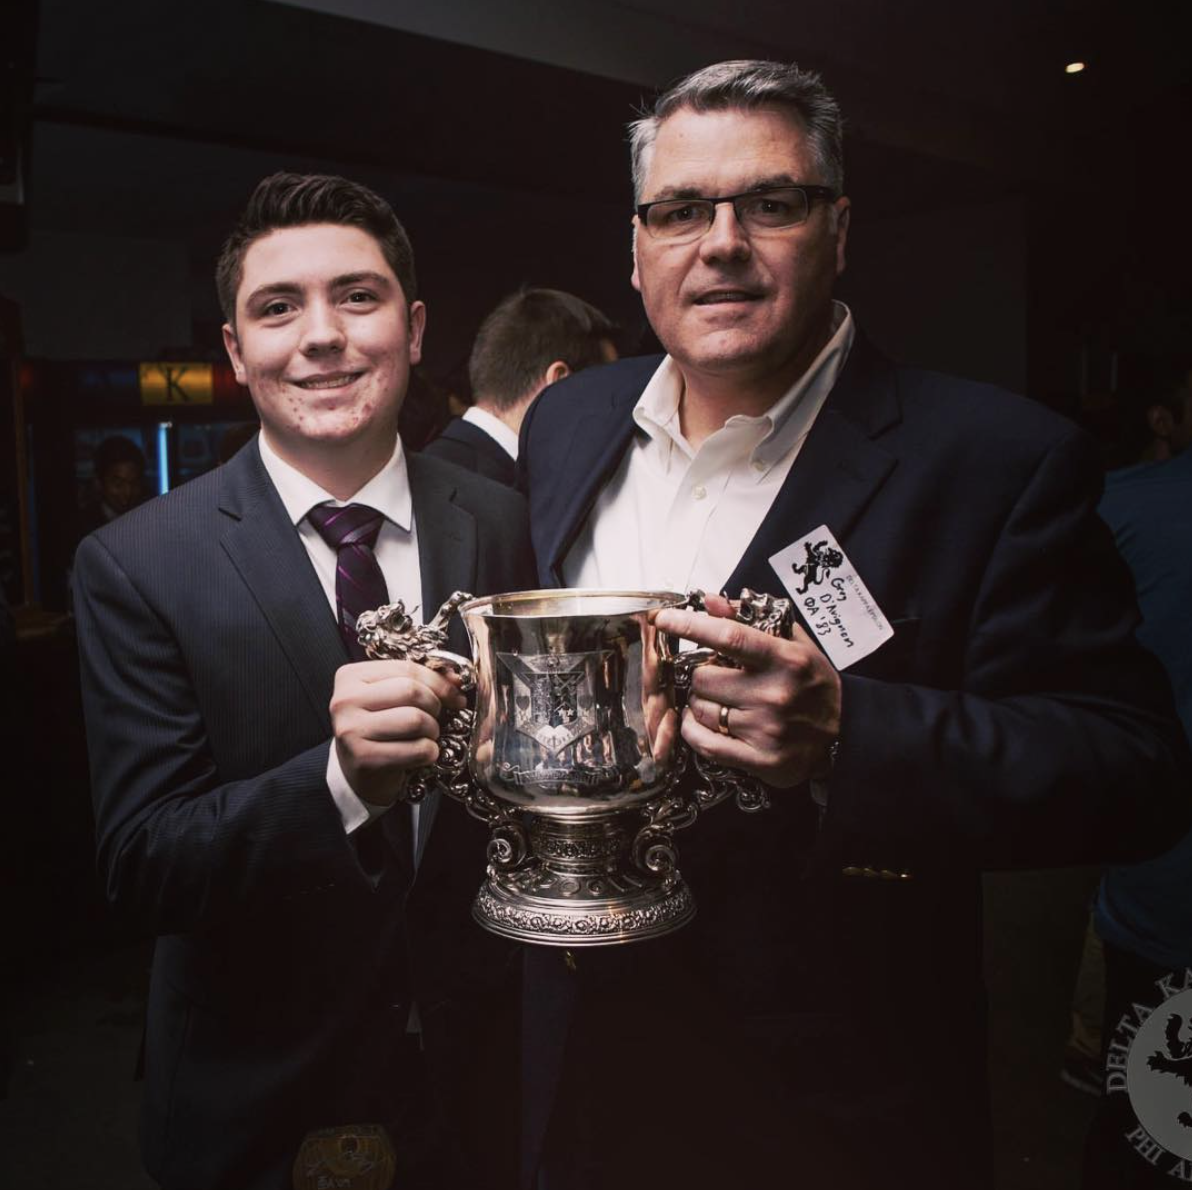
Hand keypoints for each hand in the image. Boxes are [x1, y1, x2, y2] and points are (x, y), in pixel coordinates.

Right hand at [330, 659, 465, 806]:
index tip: (456, 696)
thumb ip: (422, 682)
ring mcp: (351, 729)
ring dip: (432, 730)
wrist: (357, 771)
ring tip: (427, 736)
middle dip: (435, 706)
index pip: (407, 669)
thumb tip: (456, 679)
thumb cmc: (379, 730)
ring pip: (415, 720)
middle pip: (411, 691)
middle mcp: (345, 700)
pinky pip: (416, 749)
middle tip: (436, 719)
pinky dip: (429, 752)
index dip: (439, 683)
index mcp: (351, 676)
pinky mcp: (362, 757)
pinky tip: (423, 754)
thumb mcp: (393, 699)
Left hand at [654, 594, 840, 788]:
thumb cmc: (812, 682)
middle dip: (702, 675)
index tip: (664, 618)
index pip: (728, 636)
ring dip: (700, 703)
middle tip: (717, 677)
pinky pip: (705, 743)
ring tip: (721, 701)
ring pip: (701, 710)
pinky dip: (694, 730)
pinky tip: (702, 722)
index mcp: (785, 659)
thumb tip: (709, 601)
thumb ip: (750, 619)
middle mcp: (775, 695)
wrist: (846, 731)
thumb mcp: (793, 642)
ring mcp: (767, 730)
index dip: (690, 625)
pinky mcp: (761, 760)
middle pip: (703, 678)